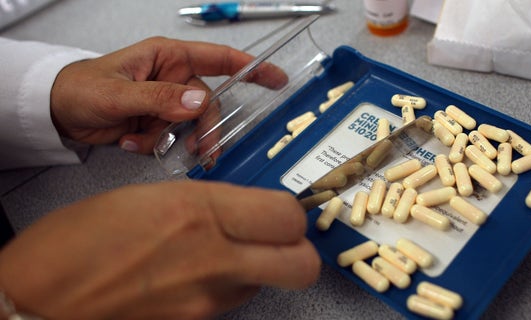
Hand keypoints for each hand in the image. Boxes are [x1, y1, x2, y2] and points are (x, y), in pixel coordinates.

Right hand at [0, 181, 318, 318]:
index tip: (278, 207)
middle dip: (297, 249)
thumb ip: (206, 202)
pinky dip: (228, 287)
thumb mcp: (149, 197)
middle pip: (302, 264)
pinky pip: (233, 302)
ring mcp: (206, 301)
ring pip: (268, 284)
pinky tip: (196, 273)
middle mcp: (211, 260)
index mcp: (198, 213)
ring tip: (220, 252)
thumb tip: (242, 208)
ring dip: (259, 267)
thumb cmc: (75, 243)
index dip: (289, 211)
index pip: (287, 215)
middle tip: (277, 235)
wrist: (38, 301)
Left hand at [50, 36, 287, 153]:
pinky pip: (172, 139)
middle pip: (208, 106)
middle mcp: (172, 78)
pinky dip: (154, 146)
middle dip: (204, 130)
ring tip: (150, 145)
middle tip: (203, 152)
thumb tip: (199, 103)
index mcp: (168, 58)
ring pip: (191, 126)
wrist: (56, 112)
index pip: (219, 58)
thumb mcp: (117, 92)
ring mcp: (166, 102)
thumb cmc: (80, 87)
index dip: (251, 67)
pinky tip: (129, 142)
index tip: (276, 79)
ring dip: (174, 141)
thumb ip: (158, 98)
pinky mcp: (157, 123)